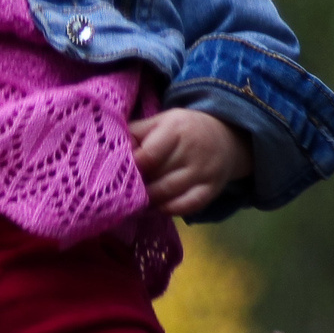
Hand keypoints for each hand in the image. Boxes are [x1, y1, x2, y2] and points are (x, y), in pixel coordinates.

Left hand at [128, 108, 252, 216]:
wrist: (226, 136)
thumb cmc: (182, 129)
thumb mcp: (160, 121)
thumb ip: (135, 133)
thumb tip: (107, 148)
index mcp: (176, 129)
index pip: (148, 155)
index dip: (131, 169)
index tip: (117, 175)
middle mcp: (192, 150)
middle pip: (157, 177)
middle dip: (138, 187)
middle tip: (122, 192)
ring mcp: (204, 172)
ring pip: (169, 194)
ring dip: (149, 202)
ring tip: (134, 203)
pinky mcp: (211, 189)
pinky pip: (187, 207)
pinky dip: (168, 211)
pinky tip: (155, 209)